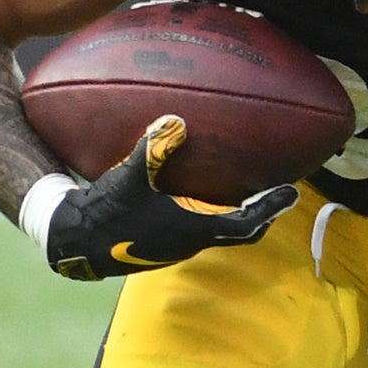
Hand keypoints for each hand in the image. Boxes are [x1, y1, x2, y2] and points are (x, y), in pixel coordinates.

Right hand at [41, 115, 293, 280]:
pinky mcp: (166, 247)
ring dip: (241, 218)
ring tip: (251, 195)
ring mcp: (179, 248)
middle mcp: (192, 243)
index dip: (271, 208)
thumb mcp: (129, 178)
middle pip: (242, 232)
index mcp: (193, 229)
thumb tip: (175, 119)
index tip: (291, 194)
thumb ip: (153, 149)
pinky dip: (216, 218)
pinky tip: (206, 200)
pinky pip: (203, 233)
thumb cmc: (106, 213)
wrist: (75, 244)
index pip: (247, 223)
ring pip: (222, 235)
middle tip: (278, 195)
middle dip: (263, 214)